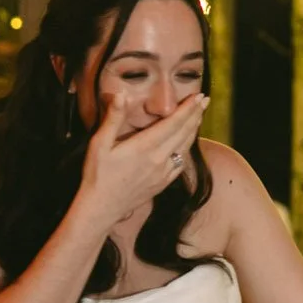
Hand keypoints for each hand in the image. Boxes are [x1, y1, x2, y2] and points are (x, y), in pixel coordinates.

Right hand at [76, 93, 207, 224]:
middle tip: (205, 100)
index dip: (188, 109)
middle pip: (184, 133)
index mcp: (145, 146)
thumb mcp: (99, 143)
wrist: (102, 207)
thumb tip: (121, 94)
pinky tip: (187, 144)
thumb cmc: (97, 174)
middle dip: (195, 114)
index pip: (173, 123)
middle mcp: (159, 159)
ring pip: (185, 147)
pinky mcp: (163, 183)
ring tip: (199, 116)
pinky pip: (181, 163)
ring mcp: (163, 173)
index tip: (199, 96)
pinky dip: (187, 149)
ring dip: (193, 130)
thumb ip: (113, 118)